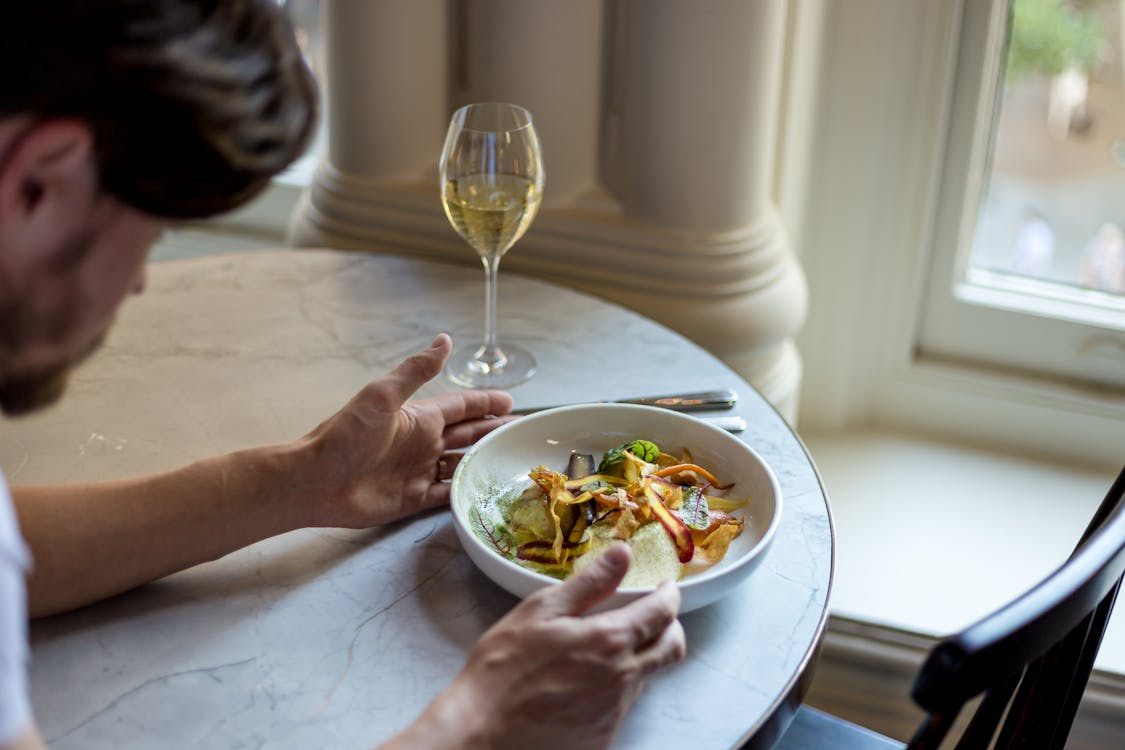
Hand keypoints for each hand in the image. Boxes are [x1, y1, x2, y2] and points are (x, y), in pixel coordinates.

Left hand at [297, 334, 513, 527]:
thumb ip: (416, 371)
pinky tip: (487, 493)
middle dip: (493, 432)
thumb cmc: (346, 436)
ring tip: (513, 464)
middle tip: (522, 434)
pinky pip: (448, 494)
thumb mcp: (382, 396)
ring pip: (462, 465)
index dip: (486, 403)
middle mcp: (423, 443)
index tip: (512, 402)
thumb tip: (445, 339)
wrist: (315, 481)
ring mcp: (419, 472)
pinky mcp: (413, 500)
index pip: (462, 406)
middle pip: (468, 435)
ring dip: (485, 462)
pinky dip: (467, 492)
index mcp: (419, 417)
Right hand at [397, 544, 685, 749]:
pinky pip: (621, 706)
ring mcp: (614, 711)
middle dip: (669, 627)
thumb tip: (623, 553)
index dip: (669, 595)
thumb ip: (589, 582)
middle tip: (650, 616)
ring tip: (603, 650)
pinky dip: (613, 689)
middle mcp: (622, 678)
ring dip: (637, 658)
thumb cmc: (504, 666)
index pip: (662, 613)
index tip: (665, 587)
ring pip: (645, 676)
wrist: (482, 730)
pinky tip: (583, 684)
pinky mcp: (603, 736)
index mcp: (610, 640)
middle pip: (671, 648)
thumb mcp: (541, 610)